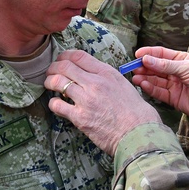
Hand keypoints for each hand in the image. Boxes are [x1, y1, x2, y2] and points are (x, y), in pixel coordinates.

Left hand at [46, 50, 161, 155]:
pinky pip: (57, 105)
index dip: (64, 56)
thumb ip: (107, 78)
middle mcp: (95, 83)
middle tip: (51, 73)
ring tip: (50, 86)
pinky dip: (53, 103)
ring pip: (57, 82)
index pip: (78, 55)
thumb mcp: (124, 85)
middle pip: (64, 66)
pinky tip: (57, 104)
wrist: (139, 133)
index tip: (60, 60)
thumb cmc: (136, 112)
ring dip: (49, 83)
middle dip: (53, 68)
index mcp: (107, 73)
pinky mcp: (80, 118)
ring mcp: (86, 100)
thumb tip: (92, 75)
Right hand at [131, 47, 188, 127]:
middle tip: (132, 67)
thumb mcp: (187, 68)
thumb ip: (166, 65)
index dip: (149, 54)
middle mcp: (176, 72)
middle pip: (156, 68)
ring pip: (156, 80)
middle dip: (144, 67)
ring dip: (145, 78)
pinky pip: (159, 93)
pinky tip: (143, 85)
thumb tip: (146, 59)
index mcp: (181, 60)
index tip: (136, 55)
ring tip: (135, 77)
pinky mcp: (174, 99)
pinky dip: (151, 89)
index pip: (161, 54)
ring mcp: (175, 85)